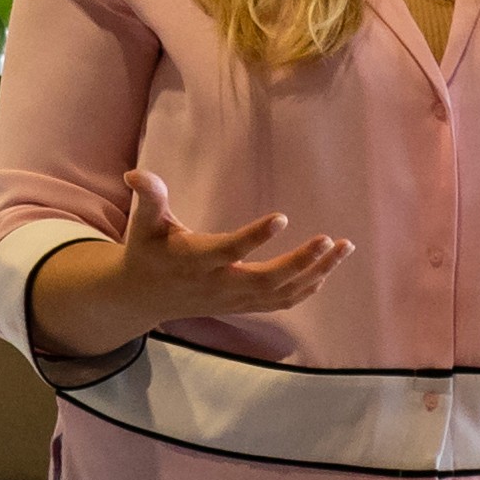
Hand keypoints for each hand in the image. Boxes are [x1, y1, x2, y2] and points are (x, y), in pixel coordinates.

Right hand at [104, 191, 349, 326]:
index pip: (229, 250)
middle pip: (265, 280)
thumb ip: (148, 197)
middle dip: (301, 262)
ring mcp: (233, 300)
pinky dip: (307, 289)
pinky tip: (327, 270)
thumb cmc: (148, 250)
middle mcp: (218, 284)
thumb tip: (135, 173)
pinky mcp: (243, 306)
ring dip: (316, 273)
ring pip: (281, 294)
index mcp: (196, 260)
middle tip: (329, 240)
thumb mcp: (143, 223)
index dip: (255, 237)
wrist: (144, 296)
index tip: (282, 218)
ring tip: (344, 248)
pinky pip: (281, 303)